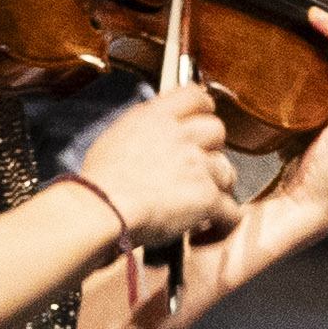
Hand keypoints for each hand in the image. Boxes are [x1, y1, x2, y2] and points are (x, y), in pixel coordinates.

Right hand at [65, 82, 242, 250]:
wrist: (102, 208)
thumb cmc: (97, 183)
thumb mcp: (114, 139)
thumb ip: (143, 131)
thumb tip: (153, 136)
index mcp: (155, 118)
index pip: (194, 95)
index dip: (203, 108)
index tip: (202, 119)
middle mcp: (181, 136)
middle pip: (217, 130)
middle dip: (211, 150)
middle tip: (197, 168)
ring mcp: (198, 165)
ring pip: (227, 172)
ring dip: (216, 189)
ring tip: (198, 206)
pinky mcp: (207, 196)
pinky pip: (230, 211)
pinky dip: (222, 225)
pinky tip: (205, 232)